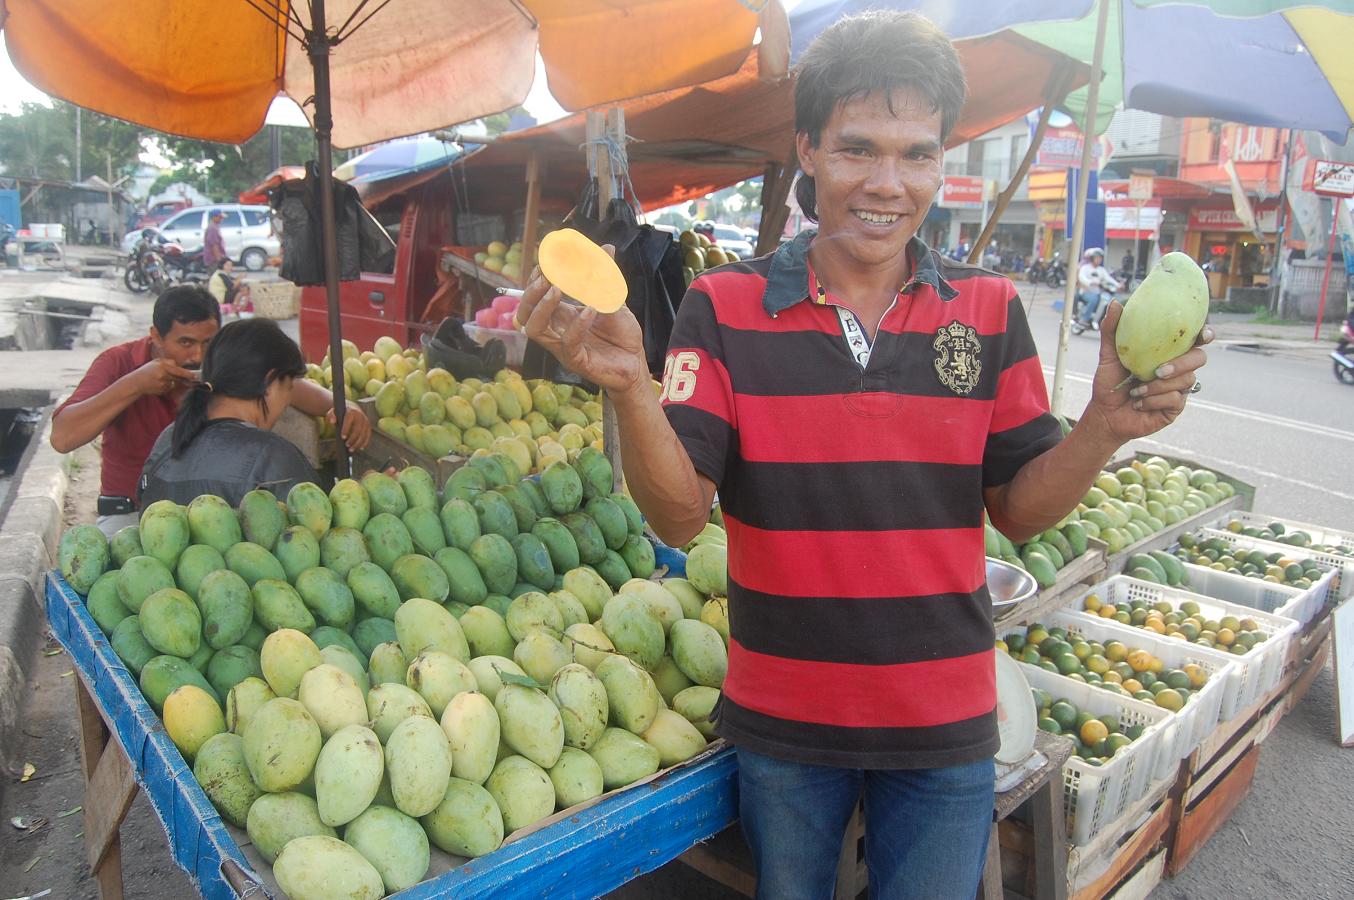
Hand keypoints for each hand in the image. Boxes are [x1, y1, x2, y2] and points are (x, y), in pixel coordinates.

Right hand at [132, 357, 197, 395]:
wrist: (136, 382)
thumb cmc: (146, 370)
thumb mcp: (156, 362)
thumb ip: (168, 362)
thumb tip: (179, 365)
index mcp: (162, 366)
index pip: (178, 370)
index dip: (187, 374)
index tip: (195, 375)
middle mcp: (163, 375)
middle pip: (178, 377)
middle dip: (184, 378)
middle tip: (191, 377)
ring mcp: (162, 384)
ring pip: (174, 383)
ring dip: (171, 381)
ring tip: (159, 378)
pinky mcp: (162, 390)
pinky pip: (169, 388)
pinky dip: (166, 386)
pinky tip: (158, 384)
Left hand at [330, 401, 371, 451]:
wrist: (352, 409)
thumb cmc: (340, 413)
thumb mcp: (334, 412)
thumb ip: (331, 415)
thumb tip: (332, 421)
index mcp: (351, 411)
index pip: (349, 421)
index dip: (346, 429)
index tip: (342, 437)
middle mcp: (360, 416)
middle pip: (358, 429)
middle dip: (352, 439)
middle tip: (346, 446)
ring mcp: (366, 421)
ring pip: (364, 434)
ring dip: (358, 443)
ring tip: (351, 450)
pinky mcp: (368, 427)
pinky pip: (368, 436)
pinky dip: (365, 443)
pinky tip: (360, 448)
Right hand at [518, 254, 647, 397]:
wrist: (636, 363)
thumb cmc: (622, 335)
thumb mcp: (614, 300)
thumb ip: (606, 277)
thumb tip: (607, 248)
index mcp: (561, 316)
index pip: (535, 299)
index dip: (534, 282)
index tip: (543, 264)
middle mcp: (556, 332)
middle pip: (525, 314)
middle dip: (530, 293)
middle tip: (545, 277)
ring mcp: (563, 348)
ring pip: (534, 330)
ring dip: (542, 307)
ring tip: (557, 289)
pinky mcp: (576, 361)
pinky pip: (567, 343)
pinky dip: (576, 324)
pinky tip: (590, 310)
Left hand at [1084, 302, 1211, 442]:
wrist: (1105, 413)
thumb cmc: (1109, 382)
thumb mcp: (1107, 354)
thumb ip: (1112, 329)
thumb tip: (1115, 302)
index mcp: (1167, 352)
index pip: (1194, 340)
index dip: (1205, 334)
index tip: (1204, 333)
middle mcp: (1178, 368)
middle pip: (1199, 359)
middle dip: (1182, 363)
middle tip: (1159, 370)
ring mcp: (1179, 388)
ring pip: (1186, 380)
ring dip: (1157, 386)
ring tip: (1136, 391)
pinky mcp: (1176, 407)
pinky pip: (1175, 399)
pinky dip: (1153, 400)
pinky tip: (1138, 403)